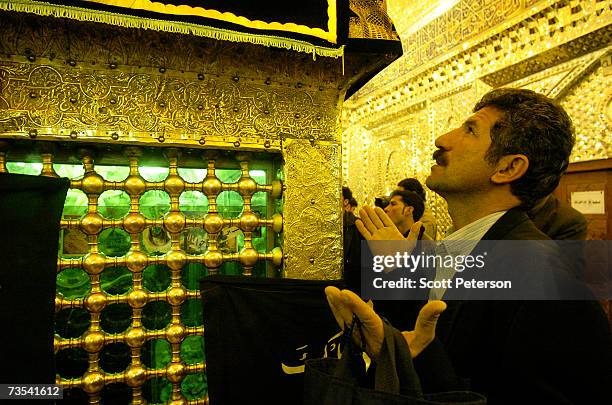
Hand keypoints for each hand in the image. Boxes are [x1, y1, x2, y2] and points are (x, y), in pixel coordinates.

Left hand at [325, 286, 445, 359]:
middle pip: (351, 320)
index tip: (346, 293)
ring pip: (344, 321)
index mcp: (382, 338)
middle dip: (340, 305)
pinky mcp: (356, 335)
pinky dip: (339, 309)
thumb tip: (440, 303)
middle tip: (331, 290)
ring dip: (336, 306)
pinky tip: (337, 297)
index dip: (357, 306)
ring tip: (329, 291)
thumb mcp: (422, 339)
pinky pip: (344, 321)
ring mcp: (359, 338)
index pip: (368, 320)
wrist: (396, 365)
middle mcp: (367, 338)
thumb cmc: (409, 350)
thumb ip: (428, 321)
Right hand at [356, 206, 422, 260]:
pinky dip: (361, 227)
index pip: (385, 219)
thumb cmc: (403, 256)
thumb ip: (414, 232)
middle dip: (370, 213)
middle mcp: (384, 233)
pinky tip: (358, 221)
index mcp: (392, 231)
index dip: (380, 213)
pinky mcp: (372, 242)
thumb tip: (420, 222)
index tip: (376, 207)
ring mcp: (377, 237)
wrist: (395, 265)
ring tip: (361, 210)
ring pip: (370, 224)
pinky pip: (365, 233)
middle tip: (366, 206)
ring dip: (365, 217)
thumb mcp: (411, 242)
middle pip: (376, 220)